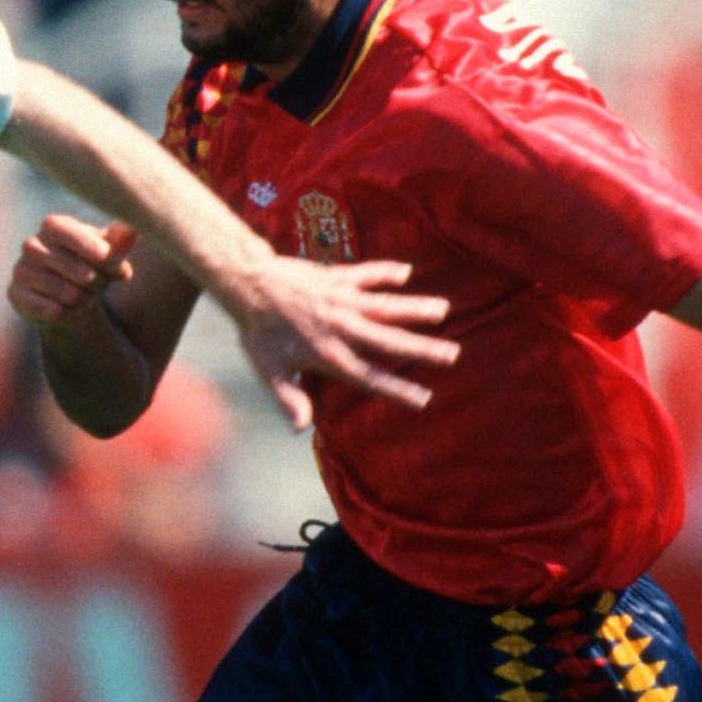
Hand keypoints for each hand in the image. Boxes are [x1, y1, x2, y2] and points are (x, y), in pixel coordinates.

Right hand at [8, 215, 135, 326]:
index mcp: (53, 225)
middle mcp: (32, 244)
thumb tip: (132, 229)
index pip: (76, 237)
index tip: (119, 268)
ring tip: (82, 297)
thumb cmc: (91, 266)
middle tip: (99, 286)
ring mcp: (21, 269)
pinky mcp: (15, 294)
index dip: (99, 254)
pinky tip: (65, 309)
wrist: (66, 297)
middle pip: (79, 271)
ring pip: (67, 294)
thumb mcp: (108, 252)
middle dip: (98, 284)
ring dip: (83, 300)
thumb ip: (120, 241)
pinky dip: (64, 313)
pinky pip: (50, 310)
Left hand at [217, 254, 457, 430]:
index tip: (424, 398)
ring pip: (385, 305)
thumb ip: (289, 400)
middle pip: (388, 340)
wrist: (248, 285)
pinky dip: (386, 271)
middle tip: (452, 354)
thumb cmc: (258, 333)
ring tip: (443, 309)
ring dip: (414, 307)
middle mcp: (342, 328)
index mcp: (329, 355)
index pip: (370, 377)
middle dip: (422, 348)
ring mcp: (342, 300)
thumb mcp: (270, 372)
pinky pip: (367, 274)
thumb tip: (301, 430)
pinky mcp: (337, 277)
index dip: (397, 389)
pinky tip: (407, 272)